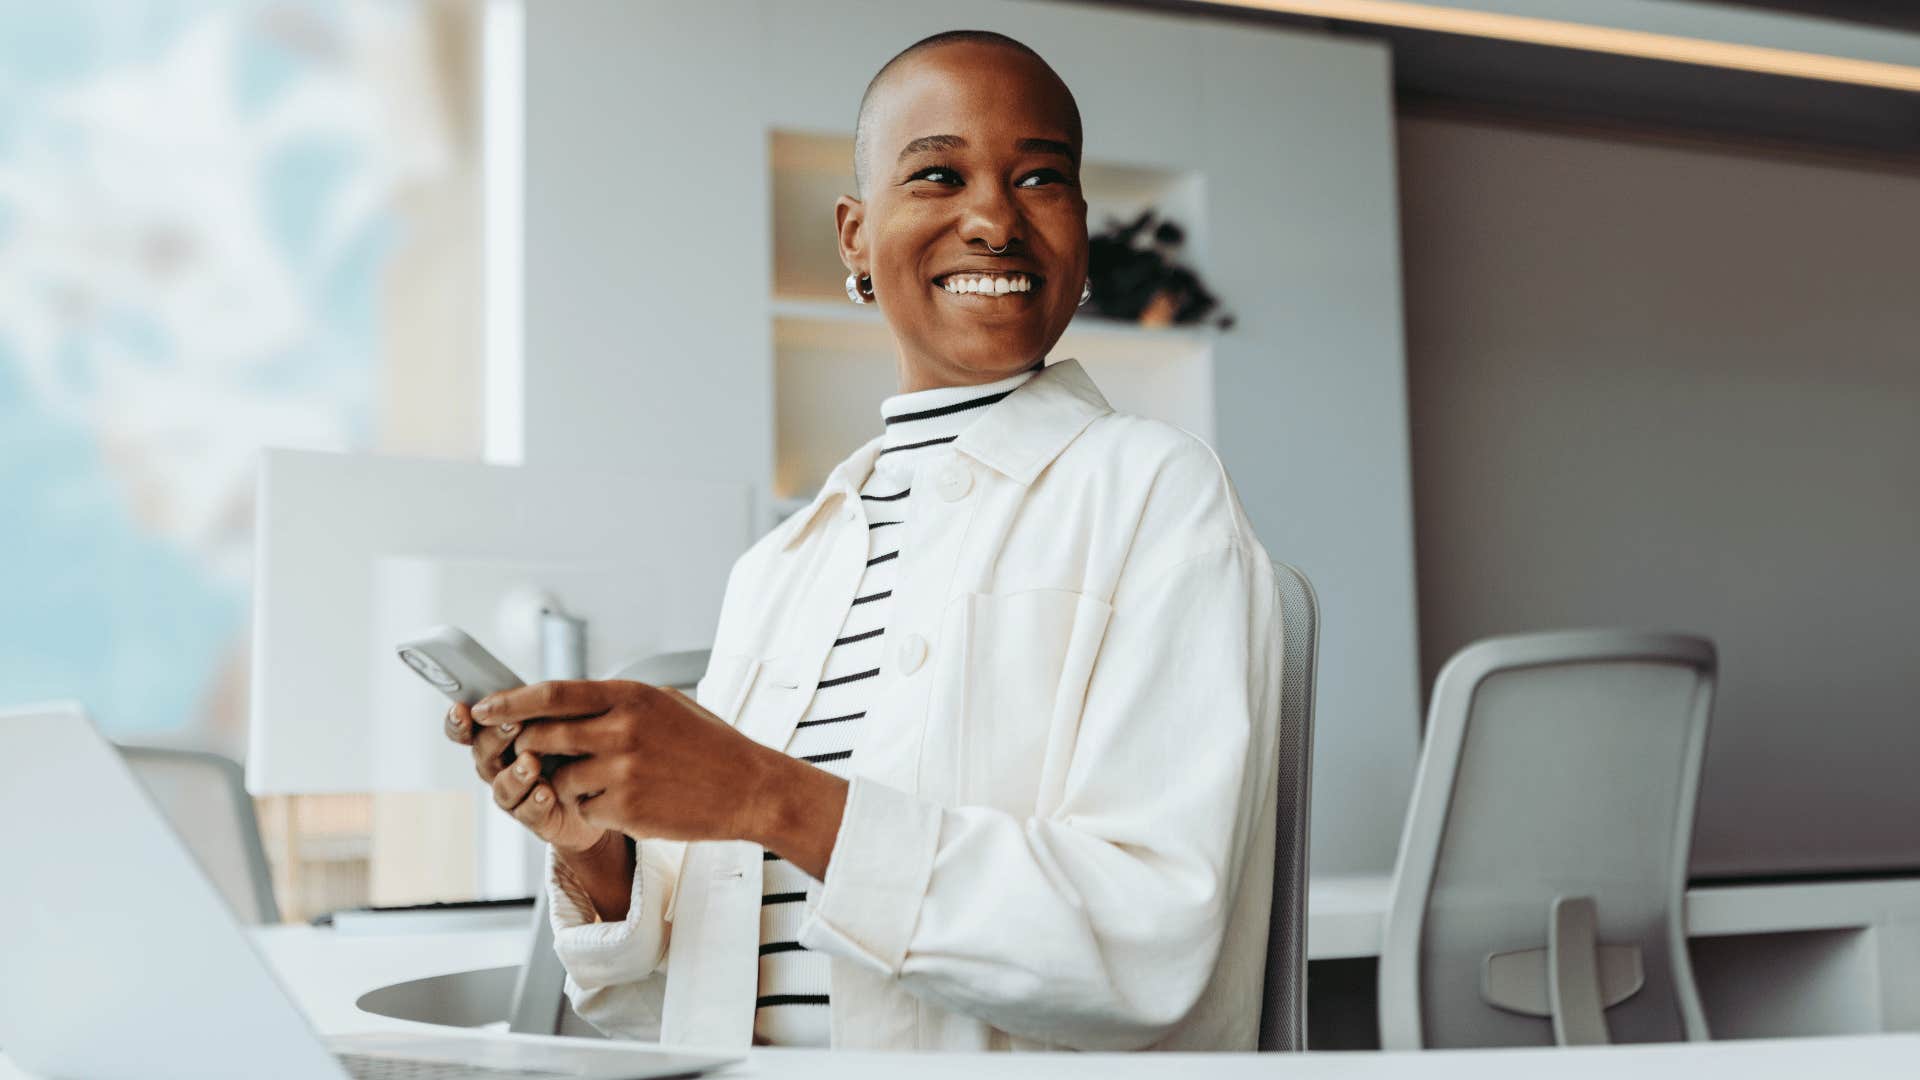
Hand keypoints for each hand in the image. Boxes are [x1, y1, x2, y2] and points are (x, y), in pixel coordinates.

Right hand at [444, 699, 607, 853]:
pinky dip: (535, 802)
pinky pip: (529, 813)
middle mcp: (500, 767)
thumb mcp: (559, 716)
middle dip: (496, 738)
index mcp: (499, 738)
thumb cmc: (575, 745)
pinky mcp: (537, 817)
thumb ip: (536, 704)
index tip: (461, 709)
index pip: (466, 730)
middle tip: (514, 723)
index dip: (458, 722)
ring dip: (515, 774)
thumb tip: (519, 689)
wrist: (603, 787)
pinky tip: (546, 792)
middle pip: (483, 754)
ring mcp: (517, 794)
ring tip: (531, 762)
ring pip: (503, 787)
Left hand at [474, 680, 848, 875]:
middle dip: (527, 747)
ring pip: (561, 778)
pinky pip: (584, 809)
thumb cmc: (707, 745)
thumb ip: (615, 703)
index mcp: (630, 696)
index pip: (553, 693)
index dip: (511, 702)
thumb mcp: (663, 705)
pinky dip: (592, 809)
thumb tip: (563, 702)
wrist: (748, 787)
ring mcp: (623, 770)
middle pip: (543, 736)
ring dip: (567, 783)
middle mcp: (622, 729)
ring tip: (603, 782)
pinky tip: (624, 803)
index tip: (483, 709)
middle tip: (528, 754)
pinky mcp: (626, 807)